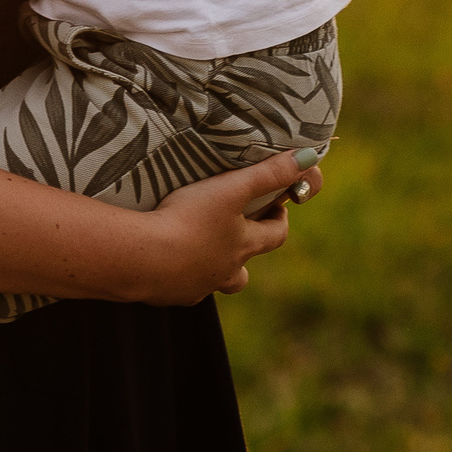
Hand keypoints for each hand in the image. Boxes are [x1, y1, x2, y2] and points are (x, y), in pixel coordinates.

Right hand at [143, 150, 326, 303]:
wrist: (141, 258)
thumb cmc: (187, 220)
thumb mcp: (229, 189)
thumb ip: (267, 173)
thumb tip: (310, 157)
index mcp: (243, 246)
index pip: (275, 236)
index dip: (279, 221)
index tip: (277, 209)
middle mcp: (225, 272)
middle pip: (244, 272)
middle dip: (244, 254)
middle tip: (233, 233)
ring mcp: (196, 286)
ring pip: (212, 282)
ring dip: (211, 269)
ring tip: (195, 250)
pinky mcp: (169, 294)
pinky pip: (179, 286)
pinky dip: (177, 275)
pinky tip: (162, 260)